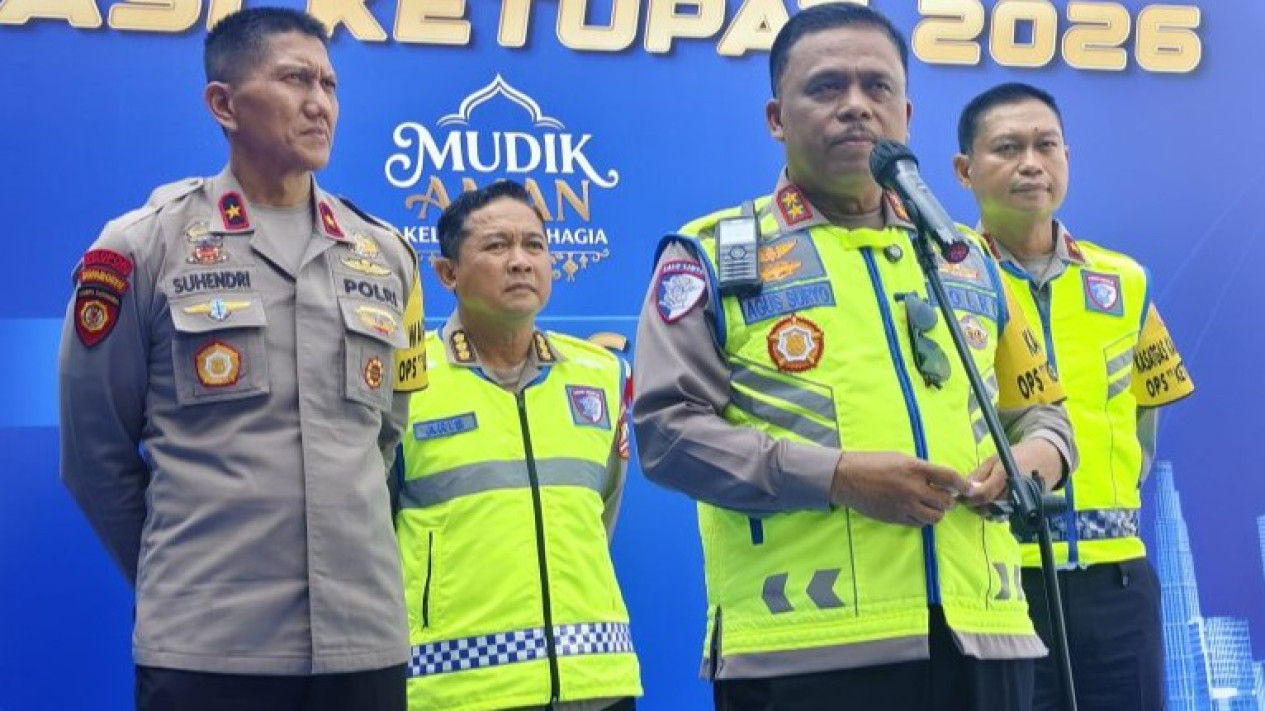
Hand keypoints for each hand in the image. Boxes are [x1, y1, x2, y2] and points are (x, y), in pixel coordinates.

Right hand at [830, 451, 967, 526]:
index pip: (949, 478)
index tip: (968, 488)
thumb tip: (941, 480)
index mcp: (914, 469)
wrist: (847, 478)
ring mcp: (904, 506)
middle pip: (945, 502)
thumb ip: (921, 469)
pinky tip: (917, 511)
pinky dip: (923, 519)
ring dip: (937, 512)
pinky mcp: (896, 518)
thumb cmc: (872, 463)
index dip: (963, 484)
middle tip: (945, 497)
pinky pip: (919, 524)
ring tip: (931, 506)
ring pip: (935, 517)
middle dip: (949, 501)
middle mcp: (912, 488)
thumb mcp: (900, 458)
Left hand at [963, 439, 1063, 517]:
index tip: (958, 495)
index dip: (968, 497)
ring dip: (982, 510)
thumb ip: (978, 475)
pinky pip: (1005, 516)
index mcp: (1006, 475)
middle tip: (964, 498)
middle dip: (973, 505)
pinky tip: (989, 504)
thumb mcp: (994, 459)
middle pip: (988, 507)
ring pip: (995, 514)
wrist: (1045, 460)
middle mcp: (1014, 491)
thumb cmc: (1017, 456)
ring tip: (976, 500)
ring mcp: (1022, 501)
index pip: (983, 494)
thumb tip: (962, 488)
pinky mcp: (1025, 508)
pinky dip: (994, 513)